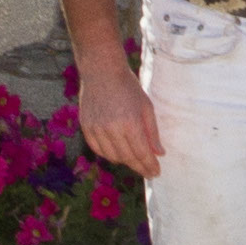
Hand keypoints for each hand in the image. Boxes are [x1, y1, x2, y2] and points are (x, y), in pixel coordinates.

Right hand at [73, 58, 163, 174]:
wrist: (102, 71)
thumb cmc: (128, 87)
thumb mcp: (146, 106)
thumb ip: (152, 132)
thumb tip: (159, 153)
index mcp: (130, 123)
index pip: (141, 153)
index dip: (149, 166)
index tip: (156, 173)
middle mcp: (112, 128)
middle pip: (127, 158)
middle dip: (140, 167)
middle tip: (148, 171)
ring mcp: (96, 128)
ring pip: (112, 156)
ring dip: (125, 161)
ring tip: (134, 160)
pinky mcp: (86, 127)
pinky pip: (98, 149)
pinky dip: (108, 154)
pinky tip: (117, 153)